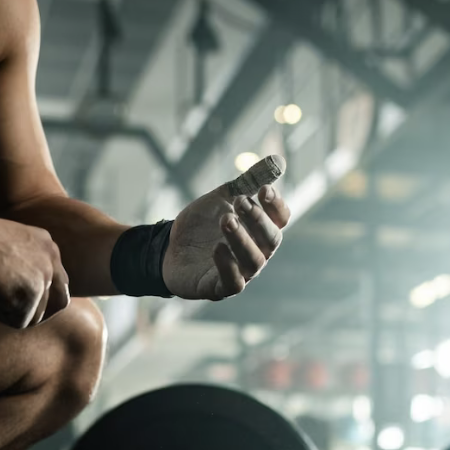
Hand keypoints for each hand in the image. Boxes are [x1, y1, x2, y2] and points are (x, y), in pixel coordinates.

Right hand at [0, 215, 70, 328]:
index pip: (60, 282)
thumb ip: (27, 263)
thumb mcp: (12, 245)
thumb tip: (27, 291)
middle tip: (17, 313)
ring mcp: (42, 279)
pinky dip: (3, 316)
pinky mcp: (28, 295)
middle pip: (59, 302)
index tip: (20, 297)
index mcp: (48, 247)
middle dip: (40, 312)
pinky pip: (20, 321)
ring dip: (14, 313)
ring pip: (36, 315)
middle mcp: (51, 262)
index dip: (43, 296)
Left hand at [162, 156, 290, 300]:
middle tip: (240, 202)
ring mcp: (241, 272)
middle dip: (257, 220)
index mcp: (260, 230)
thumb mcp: (223, 197)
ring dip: (241, 239)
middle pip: (271, 239)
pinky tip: (217, 248)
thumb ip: (248, 181)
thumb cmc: (202, 224)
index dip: (276, 205)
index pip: (280, 219)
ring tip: (226, 220)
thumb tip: (277, 161)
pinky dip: (228, 266)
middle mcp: (257, 252)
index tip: (263, 189)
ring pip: (254, 261)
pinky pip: (233, 283)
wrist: (168, 247)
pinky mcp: (220, 288)